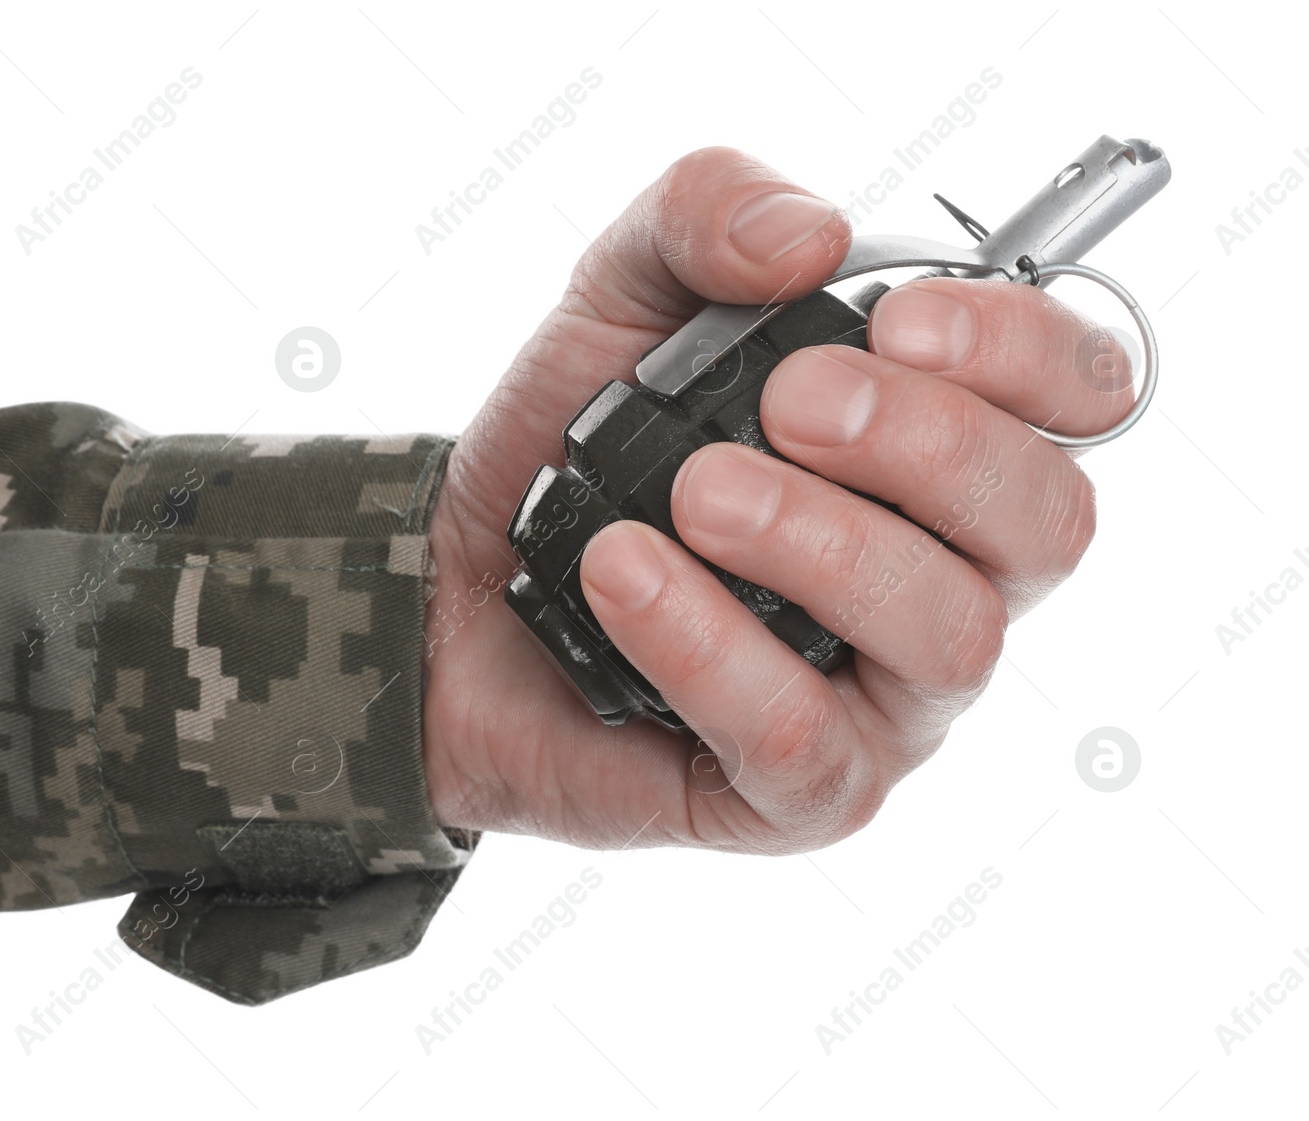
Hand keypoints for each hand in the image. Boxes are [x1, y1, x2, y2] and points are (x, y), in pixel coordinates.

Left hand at [421, 146, 1130, 852]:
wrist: (455, 587)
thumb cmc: (578, 448)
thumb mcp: (623, 292)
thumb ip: (710, 214)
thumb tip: (807, 236)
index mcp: (936, 445)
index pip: (1080, 397)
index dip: (1026, 353)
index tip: (898, 320)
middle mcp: (944, 570)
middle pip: (1046, 521)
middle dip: (927, 446)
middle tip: (786, 404)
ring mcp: (887, 692)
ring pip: (947, 635)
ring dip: (818, 545)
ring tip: (690, 496)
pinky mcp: (806, 789)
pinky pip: (807, 740)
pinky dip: (711, 648)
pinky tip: (625, 577)